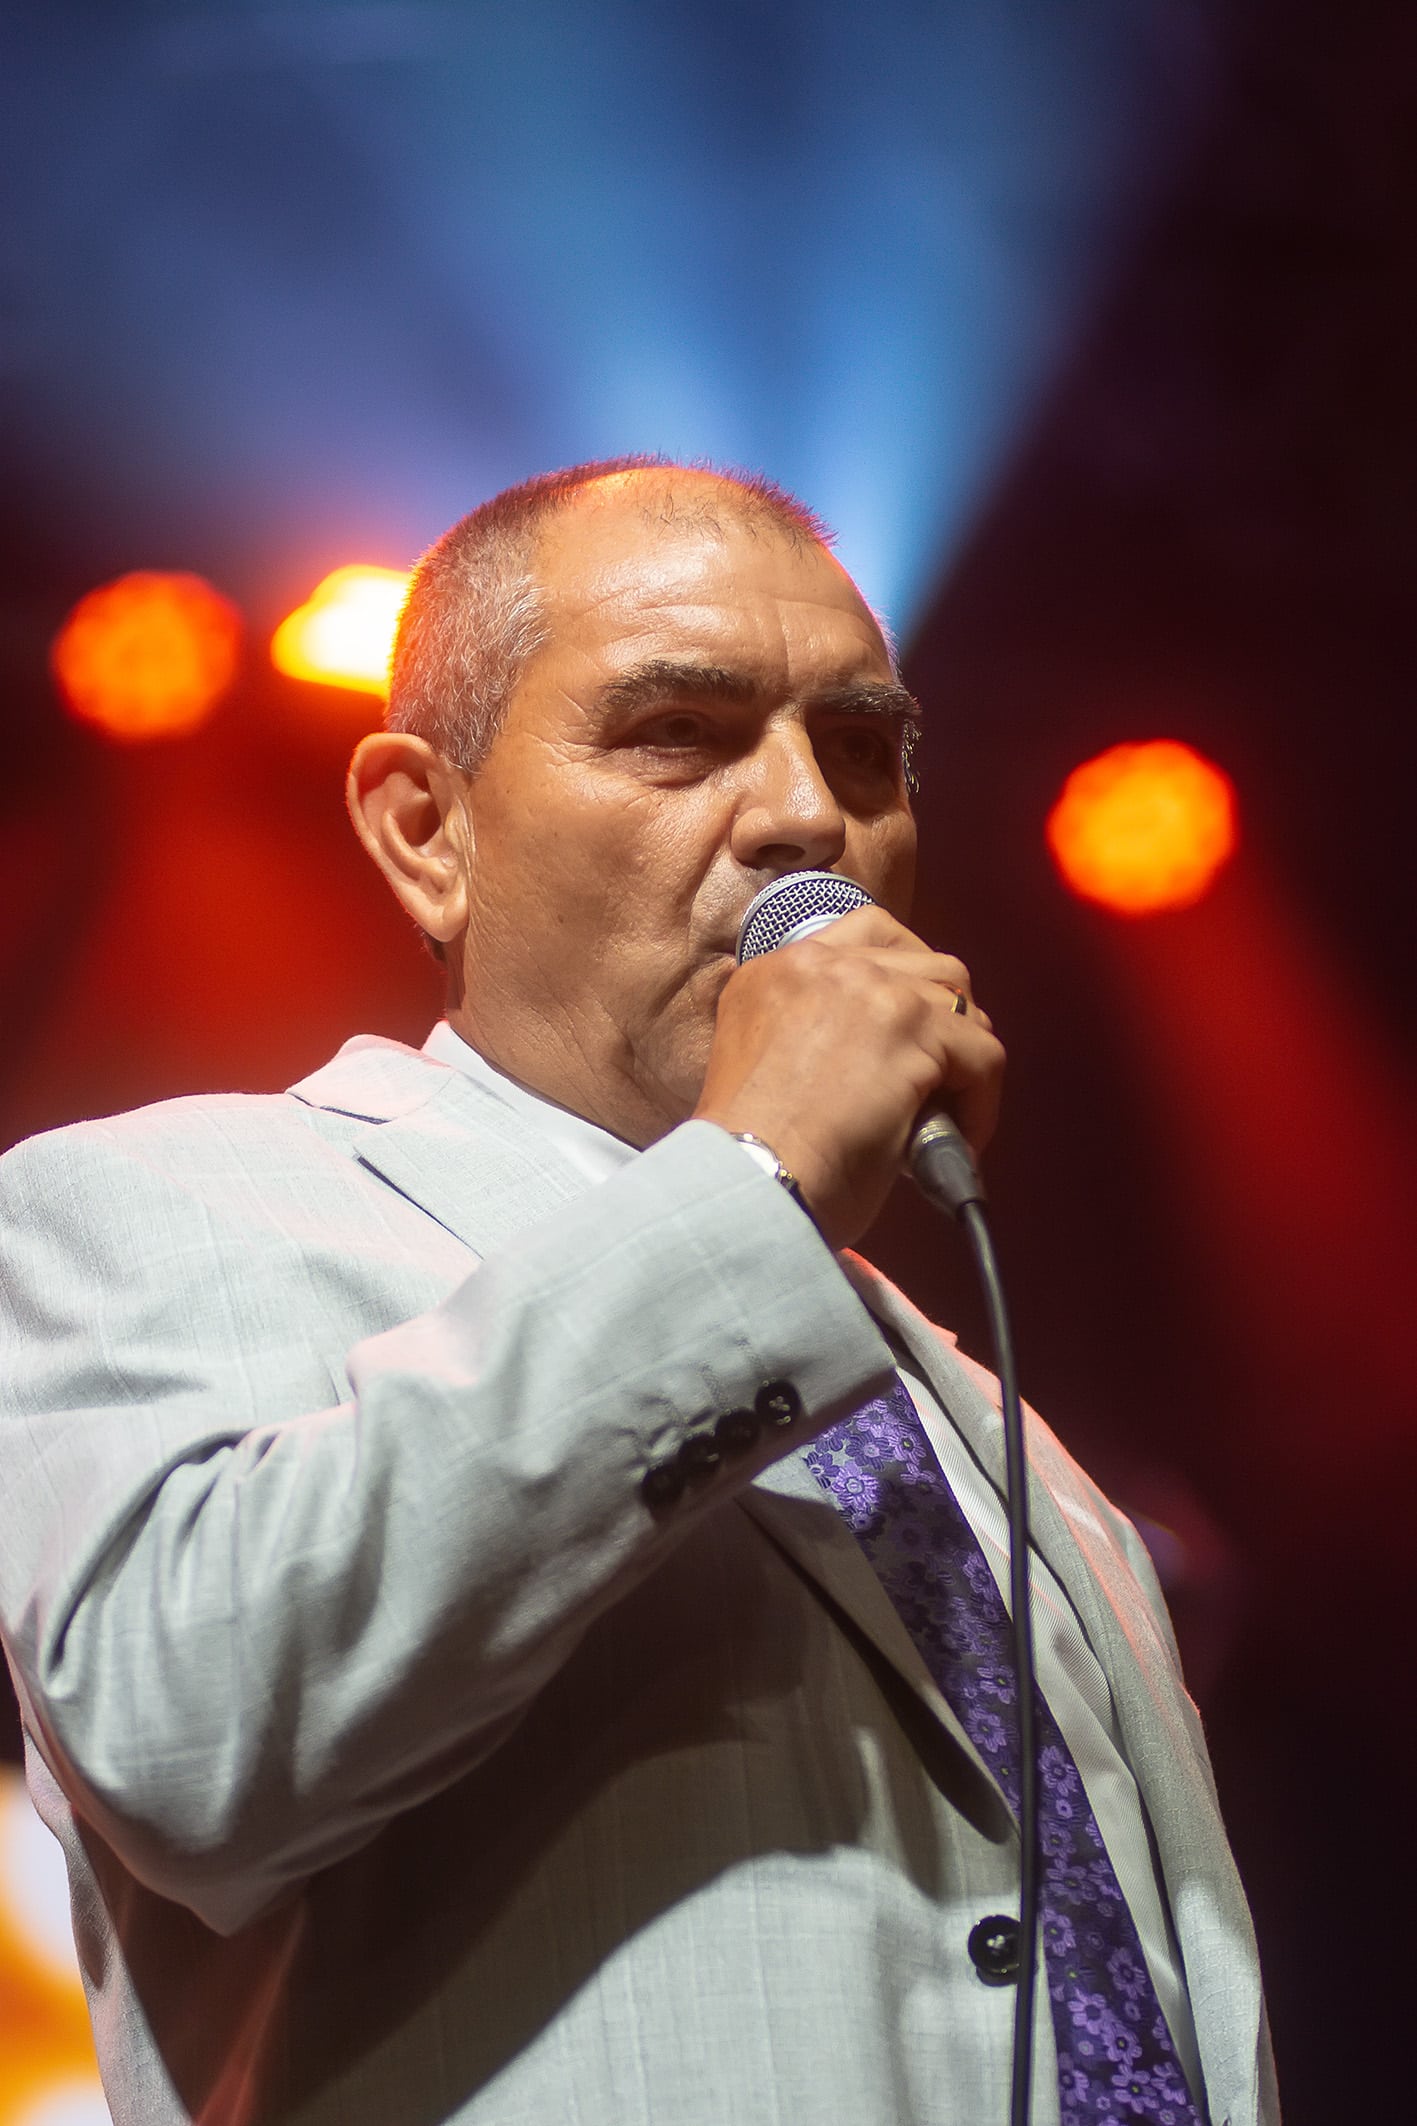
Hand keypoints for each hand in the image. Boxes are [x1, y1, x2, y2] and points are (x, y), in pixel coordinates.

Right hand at [693, 905, 1004, 1249]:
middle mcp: (819, 964)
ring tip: (947, 1116)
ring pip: (960, 1003)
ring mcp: (868, 988)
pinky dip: (982, 1104)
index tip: (914, 1033)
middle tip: (937, 1079)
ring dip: (964, 1062)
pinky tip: (958, 1141)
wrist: (756, 1183)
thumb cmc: (755, 1158)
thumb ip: (812, 1036)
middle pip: (925, 962)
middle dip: (944, 1020)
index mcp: (776, 973)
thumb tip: (880, 1054)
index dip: (906, 982)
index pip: (867, 937)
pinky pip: (983, 1054)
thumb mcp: (764, 1068)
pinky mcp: (911, 1025)